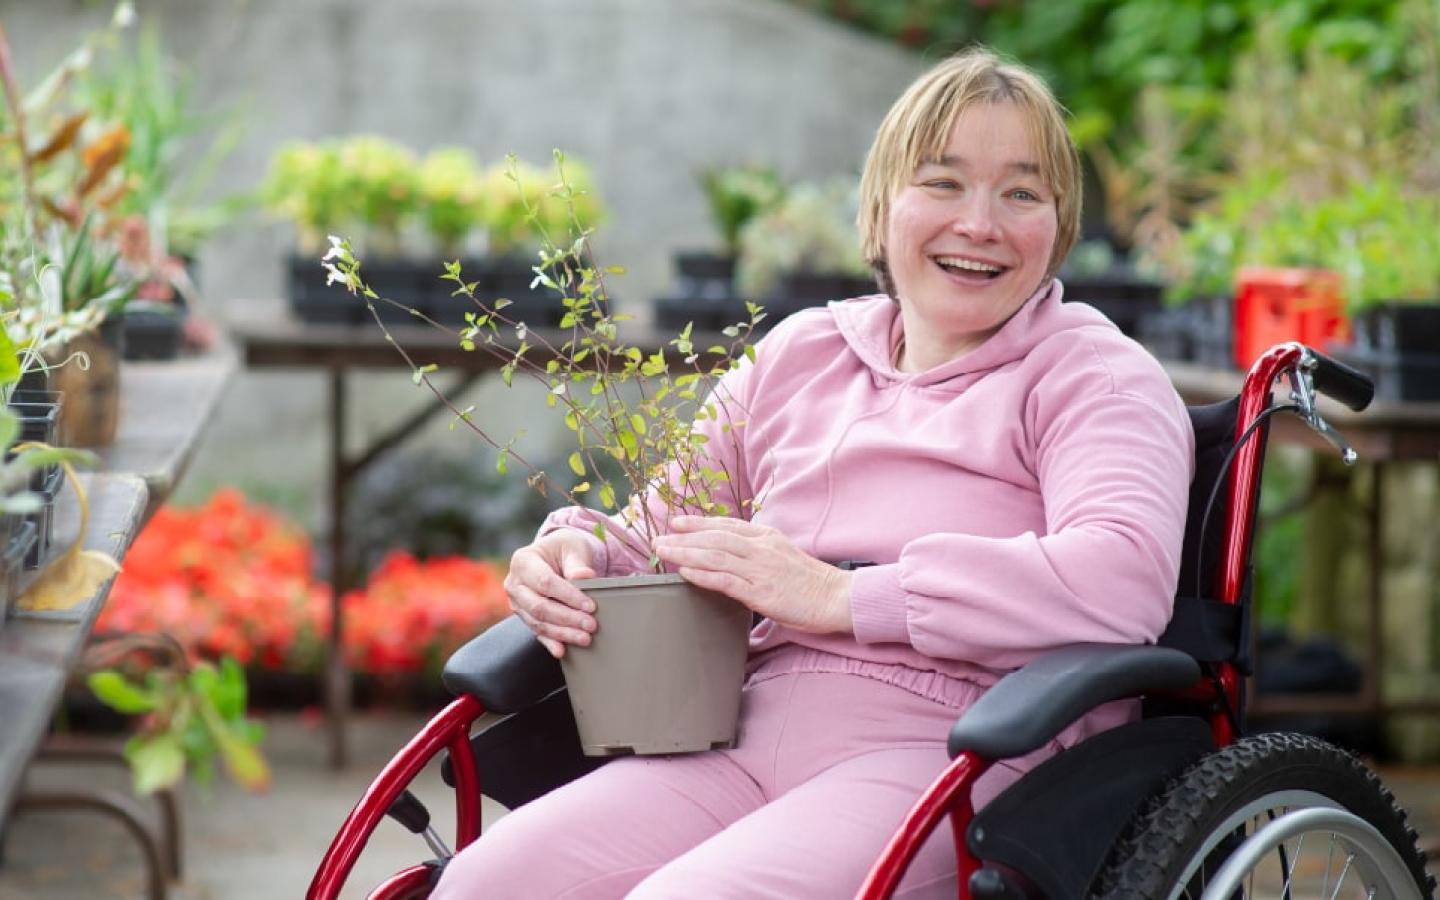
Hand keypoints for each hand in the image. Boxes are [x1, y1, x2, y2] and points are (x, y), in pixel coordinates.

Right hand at [504, 530, 598, 657]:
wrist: (554, 555)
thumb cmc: (563, 549)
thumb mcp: (572, 548)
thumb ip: (577, 563)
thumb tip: (585, 577)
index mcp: (523, 561)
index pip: (545, 582)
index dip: (568, 596)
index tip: (590, 606)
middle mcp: (514, 583)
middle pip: (539, 606)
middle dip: (567, 618)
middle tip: (591, 625)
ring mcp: (517, 602)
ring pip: (538, 622)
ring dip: (562, 633)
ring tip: (585, 638)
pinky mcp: (524, 616)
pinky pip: (536, 632)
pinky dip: (550, 642)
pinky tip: (562, 651)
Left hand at [652, 516, 852, 633]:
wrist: (837, 598)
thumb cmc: (810, 582)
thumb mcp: (783, 555)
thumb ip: (758, 552)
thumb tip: (732, 556)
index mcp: (767, 537)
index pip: (726, 525)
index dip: (699, 522)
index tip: (676, 522)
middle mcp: (761, 548)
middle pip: (714, 537)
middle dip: (683, 537)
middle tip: (658, 539)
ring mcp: (760, 569)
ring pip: (715, 555)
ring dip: (685, 552)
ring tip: (663, 551)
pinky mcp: (761, 592)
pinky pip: (726, 580)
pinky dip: (703, 574)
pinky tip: (685, 571)